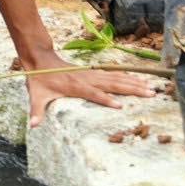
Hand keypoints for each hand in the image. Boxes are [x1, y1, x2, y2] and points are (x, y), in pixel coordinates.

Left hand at [24, 51, 154, 127]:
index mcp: (75, 86)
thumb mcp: (36, 96)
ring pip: (118, 78)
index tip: (120, 106)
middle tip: (150, 94)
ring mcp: (92, 74)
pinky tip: (139, 81)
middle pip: (113, 84)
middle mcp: (87, 78)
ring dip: (135, 83)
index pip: (94, 94)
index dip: (106, 100)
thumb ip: (36, 111)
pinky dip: (128, 77)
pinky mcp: (95, 72)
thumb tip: (33, 125)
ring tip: (151, 88)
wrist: (42, 60)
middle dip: (132, 89)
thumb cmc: (40, 81)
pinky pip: (115, 75)